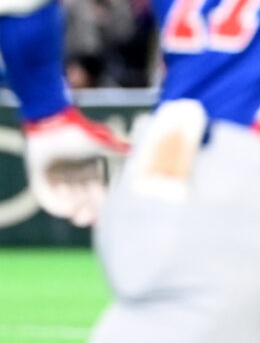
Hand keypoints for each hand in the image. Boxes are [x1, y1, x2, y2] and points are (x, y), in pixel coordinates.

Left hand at [23, 108, 128, 225]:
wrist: (51, 123)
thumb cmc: (78, 133)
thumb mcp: (102, 143)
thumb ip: (119, 150)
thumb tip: (137, 153)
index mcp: (89, 170)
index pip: (98, 193)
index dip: (102, 205)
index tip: (106, 216)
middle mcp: (73, 176)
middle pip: (83, 201)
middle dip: (89, 211)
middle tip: (91, 219)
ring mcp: (56, 179)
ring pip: (67, 201)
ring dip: (75, 208)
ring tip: (79, 212)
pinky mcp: (39, 180)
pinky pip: (49, 199)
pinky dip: (58, 206)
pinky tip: (68, 209)